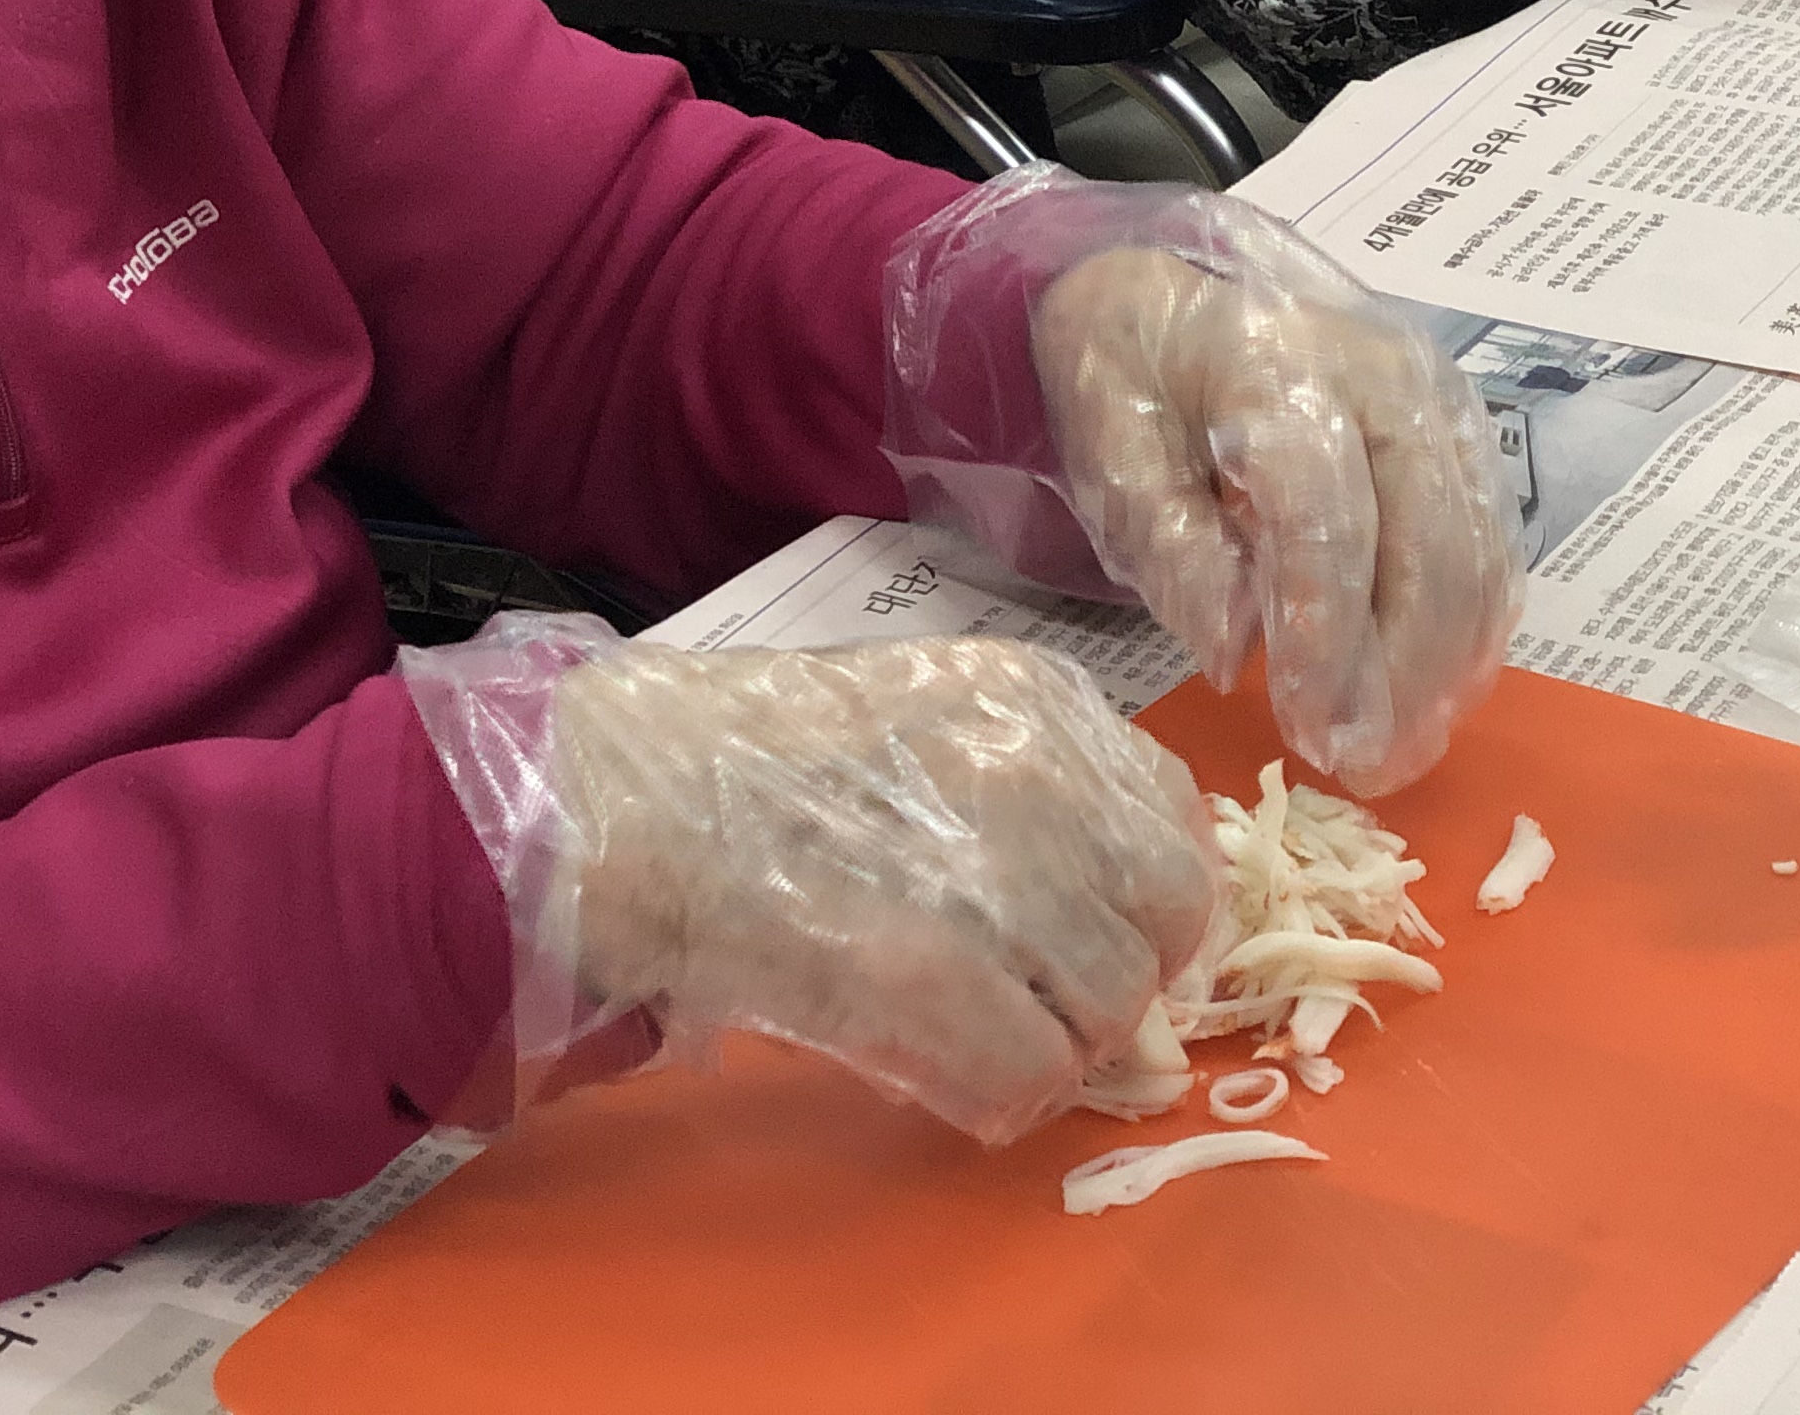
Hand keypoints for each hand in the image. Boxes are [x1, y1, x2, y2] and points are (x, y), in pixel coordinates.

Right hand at [552, 635, 1217, 1143]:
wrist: (621, 799)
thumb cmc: (751, 761)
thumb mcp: (926, 712)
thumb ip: (1031, 781)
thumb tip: (1113, 900)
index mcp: (1040, 700)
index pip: (1178, 820)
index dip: (1149, 903)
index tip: (1107, 939)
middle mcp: (1038, 774)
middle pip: (1167, 919)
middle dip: (1120, 981)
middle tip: (1048, 1008)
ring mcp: (989, 874)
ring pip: (1110, 1009)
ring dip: (1058, 1047)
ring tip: (981, 1044)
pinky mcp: (923, 973)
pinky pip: (1031, 1074)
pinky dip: (1000, 1099)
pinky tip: (949, 1081)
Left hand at [1031, 231, 1518, 795]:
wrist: (1170, 291)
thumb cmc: (1132, 379)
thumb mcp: (1110, 452)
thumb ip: (1171, 546)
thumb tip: (1234, 651)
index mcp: (1279, 366)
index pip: (1326, 517)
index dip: (1326, 636)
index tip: (1309, 733)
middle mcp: (1382, 374)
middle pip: (1424, 541)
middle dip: (1400, 672)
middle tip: (1364, 769)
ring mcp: (1436, 399)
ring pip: (1473, 549)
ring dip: (1447, 666)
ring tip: (1401, 752)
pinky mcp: (1462, 428)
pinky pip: (1490, 539)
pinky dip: (1474, 626)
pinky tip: (1438, 695)